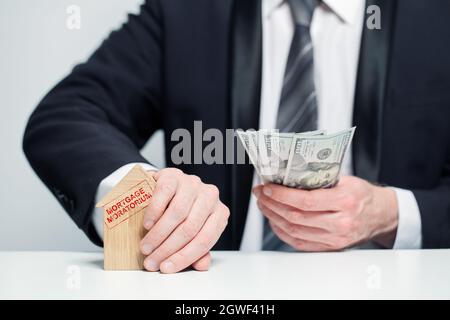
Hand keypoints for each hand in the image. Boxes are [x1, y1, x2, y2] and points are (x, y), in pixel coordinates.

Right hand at [140, 168, 229, 272]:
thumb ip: (199, 250)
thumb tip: (202, 266)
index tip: (166, 268)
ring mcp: (193, 183)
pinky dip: (154, 212)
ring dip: (158, 234)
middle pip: (190, 228)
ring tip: (146, 247)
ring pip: (177, 213)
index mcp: (219, 213)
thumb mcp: (193, 232)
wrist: (165, 188)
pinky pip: (164, 195)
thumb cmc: (181, 213)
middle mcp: (210, 196)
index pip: (205, 240)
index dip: (184, 257)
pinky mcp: (174, 175)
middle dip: (168, 249)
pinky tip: (147, 225)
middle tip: (152, 261)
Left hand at [253, 176, 397, 250]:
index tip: (267, 187)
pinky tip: (275, 219)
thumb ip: (319, 179)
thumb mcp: (345, 180)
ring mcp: (334, 239)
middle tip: (260, 193)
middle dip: (272, 204)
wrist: (380, 215)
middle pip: (296, 217)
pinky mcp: (329, 248)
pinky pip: (299, 243)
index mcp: (345, 202)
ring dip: (273, 216)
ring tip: (264, 204)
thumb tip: (287, 175)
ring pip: (294, 231)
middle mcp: (340, 223)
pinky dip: (282, 231)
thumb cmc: (361, 195)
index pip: (306, 201)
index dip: (282, 195)